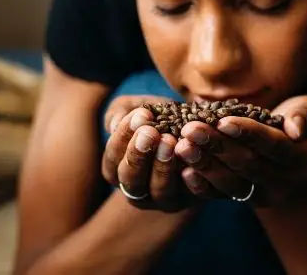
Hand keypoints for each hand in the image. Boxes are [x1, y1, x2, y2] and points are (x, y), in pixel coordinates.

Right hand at [101, 95, 213, 211]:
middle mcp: (138, 190)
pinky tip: (192, 165)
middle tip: (151, 132)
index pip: (113, 158)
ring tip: (170, 141)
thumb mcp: (136, 108)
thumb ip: (121, 111)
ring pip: (160, 191)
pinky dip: (192, 182)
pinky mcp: (191, 198)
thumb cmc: (157, 116)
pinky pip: (190, 195)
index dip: (123, 137)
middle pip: (131, 181)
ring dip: (163, 167)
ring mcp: (165, 198)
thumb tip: (113, 124)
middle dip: (138, 156)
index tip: (140, 114)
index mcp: (117, 170)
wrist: (193, 127)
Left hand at [175, 95, 306, 206]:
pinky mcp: (243, 199)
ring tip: (182, 146)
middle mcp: (283, 181)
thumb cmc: (302, 125)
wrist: (296, 159)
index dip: (248, 134)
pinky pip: (221, 196)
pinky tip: (183, 171)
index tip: (222, 120)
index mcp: (303, 158)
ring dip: (204, 164)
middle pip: (247, 165)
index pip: (273, 146)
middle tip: (190, 129)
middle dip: (217, 146)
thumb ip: (306, 115)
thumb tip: (295, 129)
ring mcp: (262, 194)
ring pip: (231, 182)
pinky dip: (201, 186)